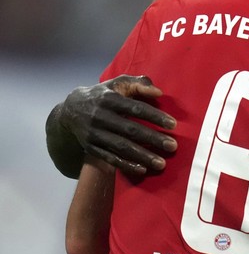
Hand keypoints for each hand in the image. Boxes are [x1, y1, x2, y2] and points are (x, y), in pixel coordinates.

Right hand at [58, 75, 175, 175]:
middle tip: (172, 146)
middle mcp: (100, 117)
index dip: (155, 116)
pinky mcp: (90, 147)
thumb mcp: (118, 83)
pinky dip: (126, 165)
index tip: (173, 125)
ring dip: (142, 156)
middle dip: (153, 139)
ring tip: (161, 163)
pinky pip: (109, 158)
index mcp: (109, 99)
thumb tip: (158, 92)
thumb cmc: (104, 94)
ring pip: (121, 147)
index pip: (136, 108)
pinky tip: (142, 170)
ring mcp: (94, 134)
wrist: (70, 109)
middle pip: (130, 130)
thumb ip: (139, 84)